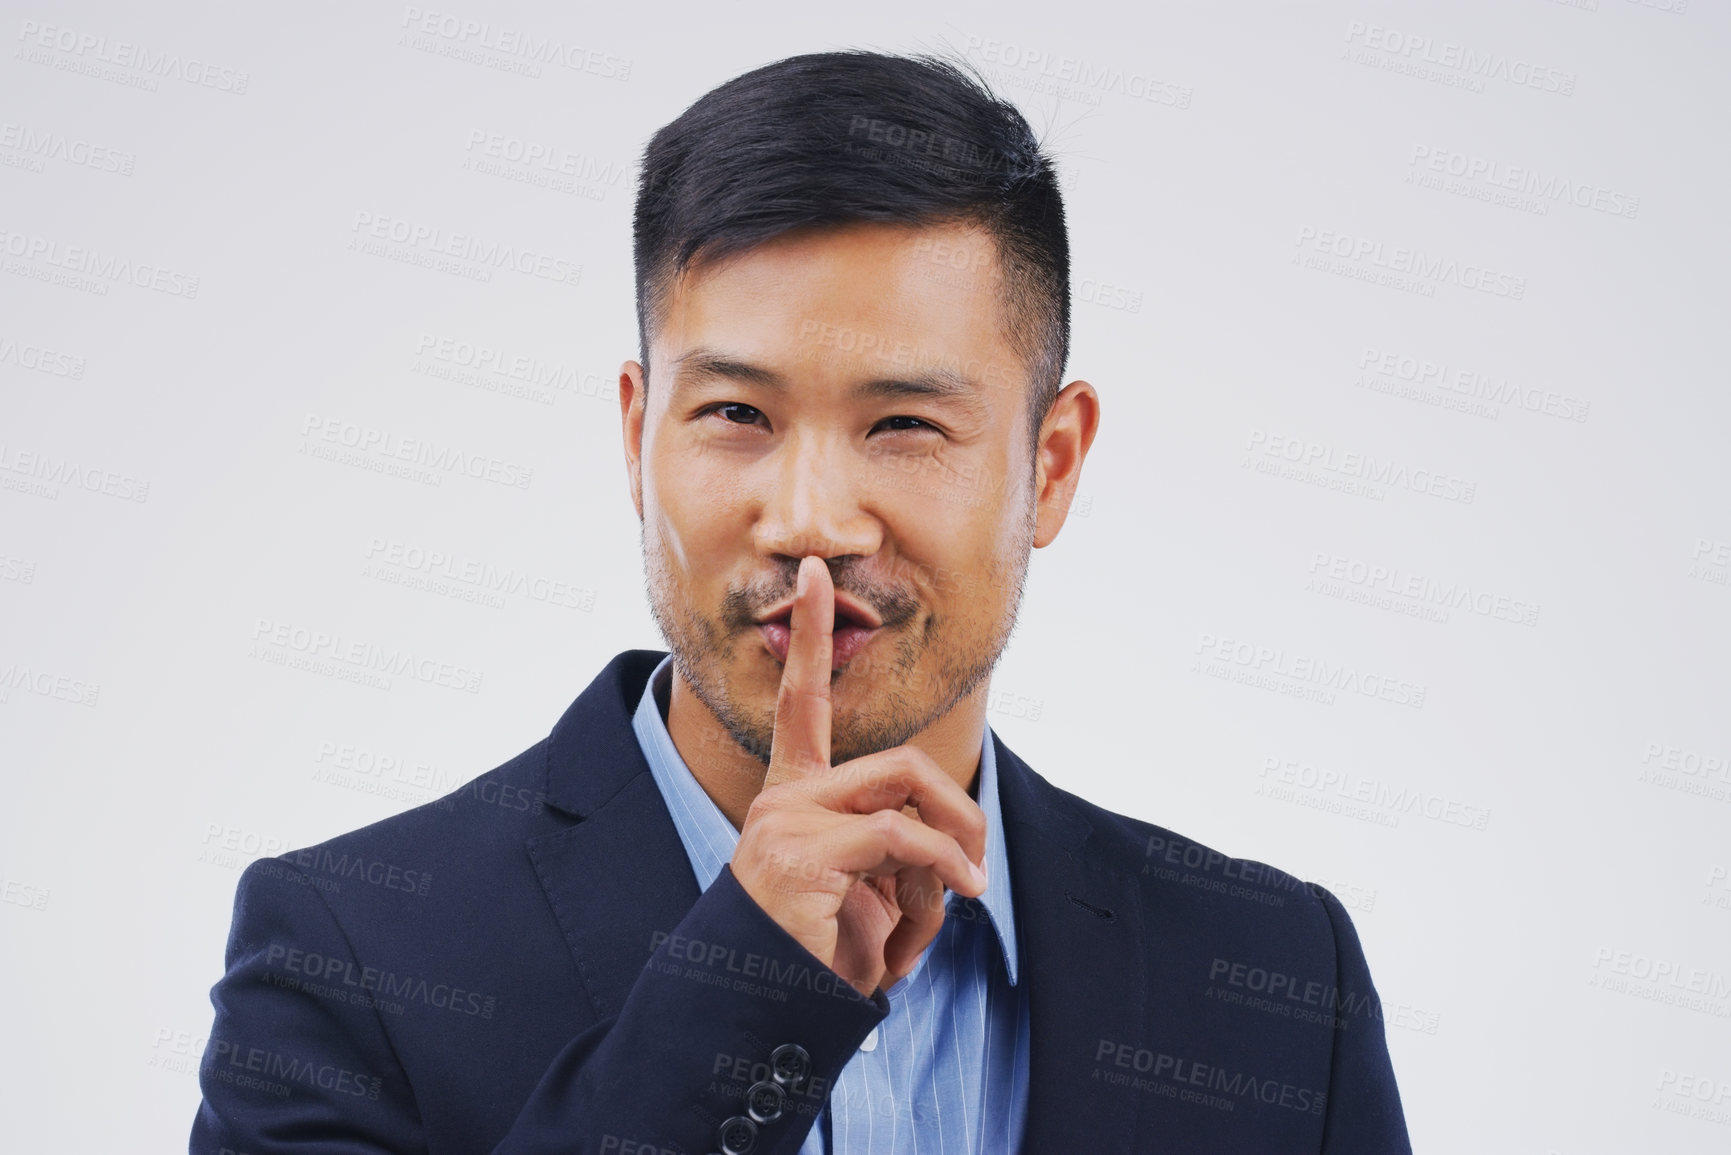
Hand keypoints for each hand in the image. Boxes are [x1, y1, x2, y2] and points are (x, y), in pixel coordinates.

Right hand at [731, 556, 988, 997]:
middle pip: (901, 763)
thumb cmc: (816, 962)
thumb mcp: (870, 901)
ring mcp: (787, 820)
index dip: (807, 633)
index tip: (814, 573)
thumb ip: (902, 859)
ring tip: (963, 898)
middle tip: (981, 864)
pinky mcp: (801, 850)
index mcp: (793, 797)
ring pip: (907, 793)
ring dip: (955, 848)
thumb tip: (951, 857)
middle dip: (958, 807)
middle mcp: (783, 798)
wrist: (762, 1016)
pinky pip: (903, 837)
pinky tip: (958, 896)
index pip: (802, 703)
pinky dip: (945, 866)